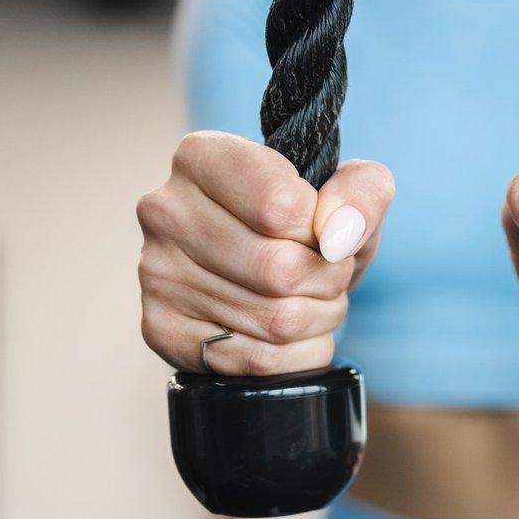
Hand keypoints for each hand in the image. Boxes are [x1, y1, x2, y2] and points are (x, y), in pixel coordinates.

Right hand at [137, 131, 393, 374]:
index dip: (324, 230)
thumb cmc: (309, 226)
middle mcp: (165, 210)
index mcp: (202, 156)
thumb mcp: (352, 194)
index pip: (282, 206)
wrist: (271, 277)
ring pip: (275, 321)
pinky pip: (257, 361)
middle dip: (327, 281)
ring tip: (309, 301)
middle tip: (326, 275)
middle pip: (279, 270)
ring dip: (317, 319)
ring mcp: (155, 273)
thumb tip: (338, 233)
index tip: (322, 230)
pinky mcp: (160, 329)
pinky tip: (292, 336)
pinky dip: (298, 355)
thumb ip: (362, 191)